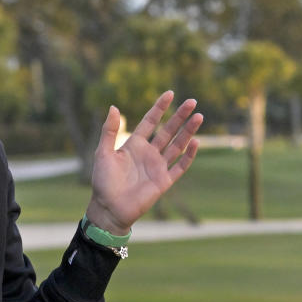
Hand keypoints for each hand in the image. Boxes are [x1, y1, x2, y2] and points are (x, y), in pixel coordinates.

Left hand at [86, 91, 202, 234]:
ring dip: (188, 131)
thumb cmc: (103, 181)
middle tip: (192, 101)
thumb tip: (113, 106)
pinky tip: (195, 142)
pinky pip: (180, 166)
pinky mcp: (164, 181)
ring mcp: (158, 166)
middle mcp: (148, 153)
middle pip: (168, 130)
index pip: (150, 122)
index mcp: (134, 145)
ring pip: (177, 145)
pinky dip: (188, 155)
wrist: (109, 208)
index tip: (169, 94)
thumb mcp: (103, 152)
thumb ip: (109, 131)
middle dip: (179, 116)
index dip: (159, 108)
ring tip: (199, 116)